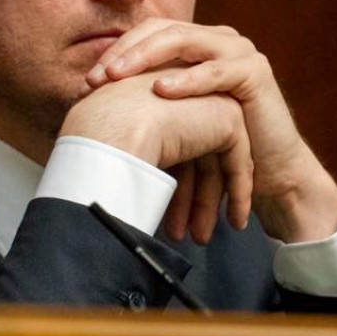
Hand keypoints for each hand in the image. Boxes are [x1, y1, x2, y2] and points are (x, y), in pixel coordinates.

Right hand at [59, 72, 252, 244]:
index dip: (170, 186)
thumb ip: (131, 153)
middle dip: (189, 200)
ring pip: (215, 162)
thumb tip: (120, 186)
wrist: (115, 129)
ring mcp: (207, 103)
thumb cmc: (98, 137)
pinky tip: (234, 220)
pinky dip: (239, 193)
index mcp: (154, 101)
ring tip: (200, 236)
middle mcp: (182, 99)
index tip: (166, 219)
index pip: (170, 147)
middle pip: (194, 157)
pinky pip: (239, 162)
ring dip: (209, 203)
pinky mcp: (227, 117)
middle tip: (186, 233)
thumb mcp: (115, 142)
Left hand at [87, 19, 336, 243]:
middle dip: (125, 53)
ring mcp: (237, 52)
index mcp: (192, 47)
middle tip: (97, 78)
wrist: (266, 174)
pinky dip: (188, 79)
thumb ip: (140, 102)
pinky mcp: (256, 72)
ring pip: (185, 40)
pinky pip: (218, 69)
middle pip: (161, 31)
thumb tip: (83, 102)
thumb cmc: (214, 149)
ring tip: (118, 77)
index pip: (145, 36)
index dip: (114, 54)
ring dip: (146, 58)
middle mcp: (214, 41)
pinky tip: (161, 90)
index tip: (85, 84)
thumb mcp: (170, 120)